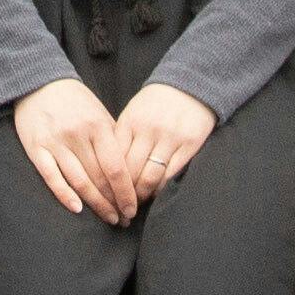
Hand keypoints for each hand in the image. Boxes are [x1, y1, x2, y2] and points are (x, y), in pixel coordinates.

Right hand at [11, 76, 135, 222]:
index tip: (134, 208)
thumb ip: (114, 139)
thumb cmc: (74, 101)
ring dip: (96, 205)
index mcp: (98, 126)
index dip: (126, 193)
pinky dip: (65, 195)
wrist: (39, 83)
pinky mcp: (36, 149)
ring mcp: (56, 143)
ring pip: (79, 182)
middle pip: (100, 179)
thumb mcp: (99, 113)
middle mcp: (78, 135)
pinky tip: (78, 209)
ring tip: (108, 218)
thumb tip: (133, 170)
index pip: (117, 168)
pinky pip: (52, 178)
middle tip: (124, 219)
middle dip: (114, 203)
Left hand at [110, 83, 216, 202]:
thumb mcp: (132, 114)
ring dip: (141, 195)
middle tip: (119, 208)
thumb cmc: (155, 103)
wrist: (189, 86)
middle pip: (130, 171)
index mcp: (129, 122)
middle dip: (123, 194)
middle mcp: (148, 130)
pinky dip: (161, 188)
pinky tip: (155, 192)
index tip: (105, 197)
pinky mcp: (189, 145)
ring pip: (150, 176)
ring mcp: (169, 138)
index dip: (108, 182)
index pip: (113, 159)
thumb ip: (121, 138)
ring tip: (136, 203)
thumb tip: (106, 169)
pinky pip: (171, 174)